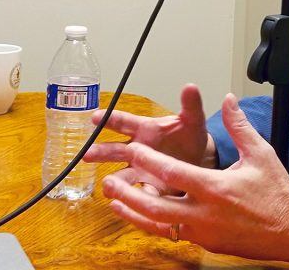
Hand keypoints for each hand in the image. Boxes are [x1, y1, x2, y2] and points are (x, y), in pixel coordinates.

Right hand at [85, 84, 214, 195]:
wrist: (200, 161)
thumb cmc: (189, 137)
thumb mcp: (192, 121)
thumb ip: (190, 106)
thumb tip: (191, 86)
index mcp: (144, 129)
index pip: (123, 122)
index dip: (109, 119)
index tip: (95, 117)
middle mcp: (136, 150)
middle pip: (114, 150)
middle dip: (100, 152)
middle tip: (88, 154)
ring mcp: (139, 170)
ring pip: (121, 176)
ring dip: (114, 181)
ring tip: (107, 186)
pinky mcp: (148, 189)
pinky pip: (138, 194)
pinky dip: (134, 198)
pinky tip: (129, 203)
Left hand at [96, 94, 288, 265]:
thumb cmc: (276, 193)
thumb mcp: (261, 153)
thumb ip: (239, 126)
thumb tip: (228, 101)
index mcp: (217, 188)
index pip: (174, 173)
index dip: (149, 161)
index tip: (132, 149)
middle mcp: (205, 213)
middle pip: (156, 206)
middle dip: (129, 194)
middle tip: (108, 182)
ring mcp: (203, 232)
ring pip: (158, 224)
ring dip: (133, 212)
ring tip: (113, 199)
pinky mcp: (204, 243)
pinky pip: (170, 234)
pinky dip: (150, 225)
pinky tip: (137, 217)